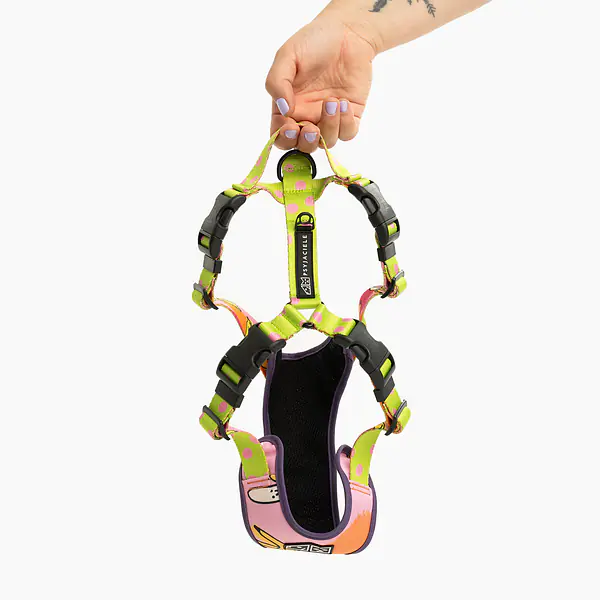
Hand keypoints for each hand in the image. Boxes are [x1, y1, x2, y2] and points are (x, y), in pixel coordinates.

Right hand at [265, 13, 376, 152]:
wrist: (347, 32)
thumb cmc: (313, 41)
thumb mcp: (287, 55)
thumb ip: (277, 82)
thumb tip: (283, 109)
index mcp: (287, 106)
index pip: (280, 135)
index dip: (283, 137)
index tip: (288, 125)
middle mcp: (306, 116)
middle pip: (302, 146)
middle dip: (305, 142)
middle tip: (311, 128)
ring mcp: (328, 118)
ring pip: (326, 143)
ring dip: (329, 128)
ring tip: (332, 102)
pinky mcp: (350, 116)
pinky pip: (347, 133)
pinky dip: (345, 124)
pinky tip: (344, 103)